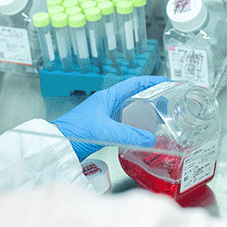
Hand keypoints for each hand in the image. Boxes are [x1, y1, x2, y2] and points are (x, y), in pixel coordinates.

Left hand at [52, 76, 169, 161]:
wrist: (58, 145)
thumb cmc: (75, 132)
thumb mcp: (106, 131)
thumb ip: (130, 135)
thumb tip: (151, 139)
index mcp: (109, 97)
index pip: (135, 84)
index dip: (153, 81)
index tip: (168, 82)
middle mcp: (108, 103)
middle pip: (135, 96)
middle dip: (153, 99)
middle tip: (168, 104)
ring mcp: (106, 115)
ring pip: (131, 110)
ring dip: (145, 114)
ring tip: (160, 119)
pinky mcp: (104, 127)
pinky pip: (125, 123)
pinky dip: (136, 126)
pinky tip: (143, 133)